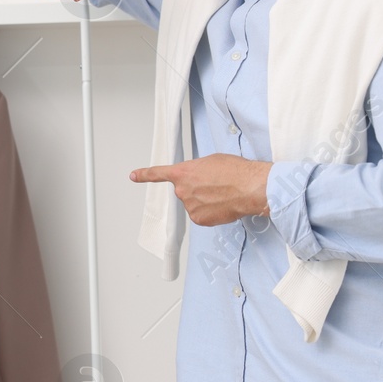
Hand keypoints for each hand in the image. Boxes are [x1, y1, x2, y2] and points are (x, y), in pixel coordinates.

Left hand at [131, 155, 271, 226]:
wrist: (249, 187)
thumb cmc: (235, 171)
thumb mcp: (211, 161)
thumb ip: (197, 170)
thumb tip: (198, 178)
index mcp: (183, 173)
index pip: (158, 173)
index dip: (144, 175)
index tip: (133, 176)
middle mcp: (182, 191)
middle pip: (185, 191)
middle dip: (198, 189)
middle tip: (216, 185)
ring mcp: (189, 206)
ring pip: (194, 204)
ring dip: (206, 201)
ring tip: (223, 194)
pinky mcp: (199, 219)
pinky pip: (202, 215)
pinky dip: (211, 212)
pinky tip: (223, 204)